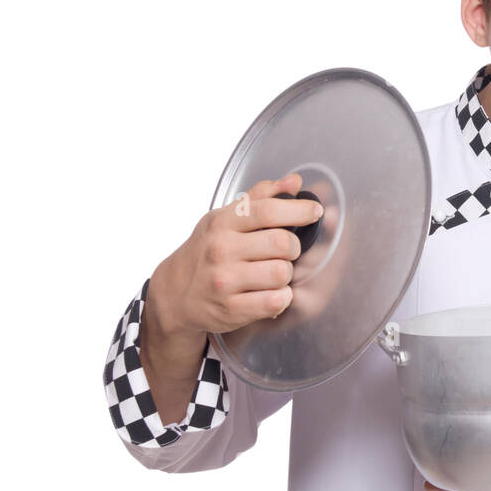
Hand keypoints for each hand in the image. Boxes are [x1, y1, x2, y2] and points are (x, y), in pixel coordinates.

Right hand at [150, 171, 333, 335]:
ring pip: (282, 273)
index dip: (299, 210)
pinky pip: (275, 301)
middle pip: (282, 243)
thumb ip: (261, 198)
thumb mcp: (225, 219)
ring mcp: (224, 281)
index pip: (268, 211)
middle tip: (286, 251)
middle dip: (293, 247)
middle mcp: (221, 250)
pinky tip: (272, 293)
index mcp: (222, 223)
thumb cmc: (207, 251)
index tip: (314, 211)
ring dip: (286, 274)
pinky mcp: (231, 309)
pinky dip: (282, 297)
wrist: (176, 293)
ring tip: (274, 273)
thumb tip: (294, 182)